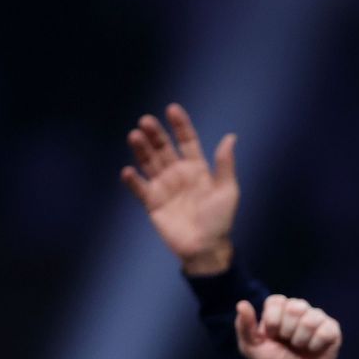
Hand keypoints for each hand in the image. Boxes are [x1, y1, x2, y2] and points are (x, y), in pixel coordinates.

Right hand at [121, 103, 238, 275]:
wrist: (206, 249)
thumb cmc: (220, 221)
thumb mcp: (227, 191)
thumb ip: (224, 165)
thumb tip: (230, 137)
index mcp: (197, 169)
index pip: (187, 141)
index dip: (180, 126)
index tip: (172, 110)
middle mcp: (178, 174)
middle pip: (164, 148)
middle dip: (155, 134)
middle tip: (145, 121)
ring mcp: (164, 187)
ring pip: (149, 163)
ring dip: (141, 149)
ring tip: (134, 136)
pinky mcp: (153, 203)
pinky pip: (140, 188)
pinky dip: (133, 180)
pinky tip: (128, 171)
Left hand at [237, 294, 342, 358]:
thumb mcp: (251, 347)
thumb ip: (244, 326)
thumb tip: (241, 303)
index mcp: (279, 309)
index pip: (276, 301)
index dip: (273, 321)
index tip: (272, 336)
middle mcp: (299, 309)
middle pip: (295, 307)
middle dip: (287, 331)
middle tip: (287, 343)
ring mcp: (317, 318)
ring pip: (310, 319)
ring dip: (301, 340)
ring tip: (299, 348)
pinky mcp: (332, 330)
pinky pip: (326, 330)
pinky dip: (316, 344)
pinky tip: (313, 350)